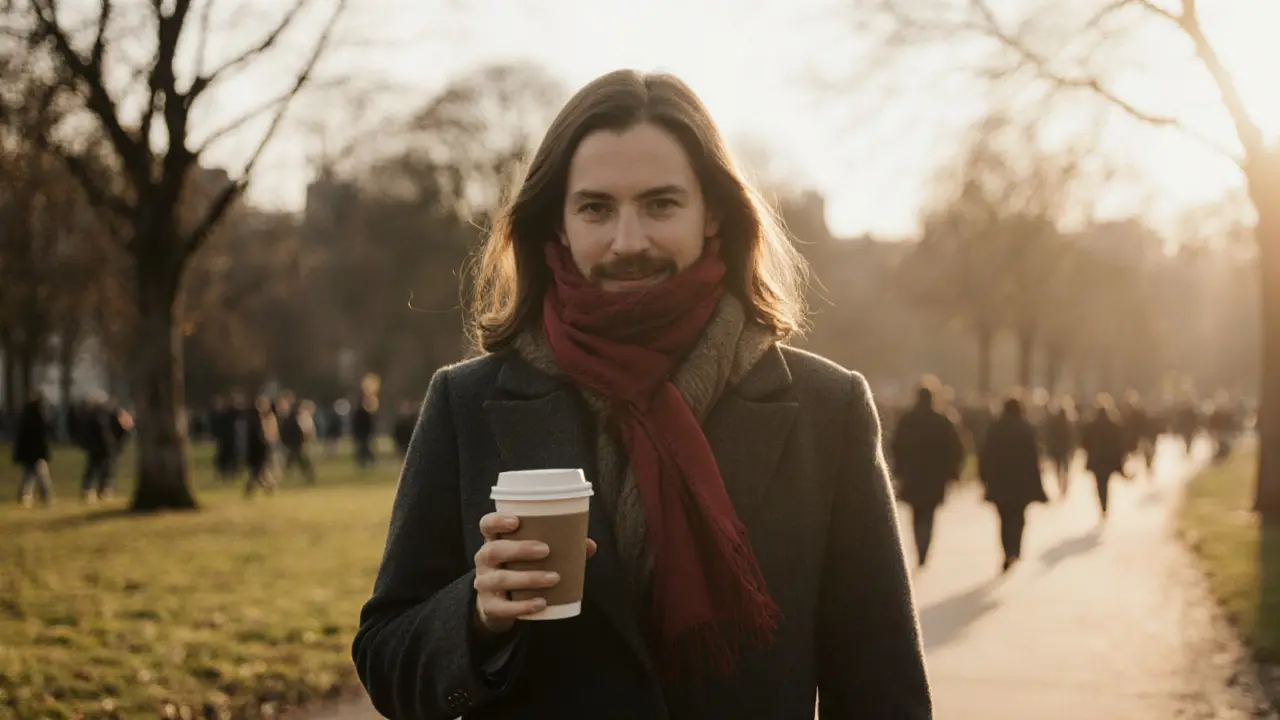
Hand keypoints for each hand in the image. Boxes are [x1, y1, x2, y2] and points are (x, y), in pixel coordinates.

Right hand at [472, 512, 596, 636]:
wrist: (499, 605)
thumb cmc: (520, 569)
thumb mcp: (532, 555)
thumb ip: (559, 547)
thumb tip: (589, 545)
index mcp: (494, 540)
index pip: (486, 525)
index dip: (496, 521)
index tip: (516, 521)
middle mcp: (484, 560)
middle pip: (493, 551)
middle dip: (520, 549)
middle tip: (546, 550)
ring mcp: (484, 584)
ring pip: (500, 579)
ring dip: (529, 578)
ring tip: (554, 578)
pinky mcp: (489, 607)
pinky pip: (503, 608)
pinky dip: (523, 606)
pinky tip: (541, 603)